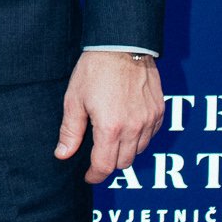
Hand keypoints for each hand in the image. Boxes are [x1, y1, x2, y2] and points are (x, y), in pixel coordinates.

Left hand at [55, 52, 163, 183]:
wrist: (123, 45)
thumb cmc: (95, 70)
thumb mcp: (74, 100)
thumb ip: (70, 131)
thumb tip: (62, 154)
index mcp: (110, 128)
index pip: (104, 166)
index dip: (95, 176)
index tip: (88, 176)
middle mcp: (134, 128)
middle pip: (123, 163)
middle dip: (108, 164)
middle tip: (96, 157)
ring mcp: (149, 120)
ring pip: (139, 151)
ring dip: (125, 152)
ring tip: (111, 140)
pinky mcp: (159, 111)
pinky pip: (151, 135)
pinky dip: (140, 138)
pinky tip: (127, 128)